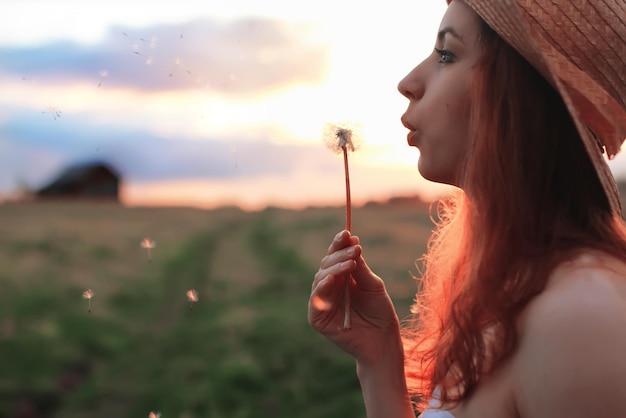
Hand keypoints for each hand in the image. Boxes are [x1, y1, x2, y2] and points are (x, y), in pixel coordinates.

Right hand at [308, 230, 402, 365]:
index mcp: (342, 278)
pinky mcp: (317, 318)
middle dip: (340, 254)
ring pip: (321, 278)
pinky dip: (322, 287)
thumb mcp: (373, 286)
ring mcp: (322, 302)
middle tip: (355, 249)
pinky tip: (331, 279)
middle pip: (327, 264)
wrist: (382, 342)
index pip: (336, 256)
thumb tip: (353, 241)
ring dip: (335, 268)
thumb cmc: (380, 313)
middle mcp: (330, 287)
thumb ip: (361, 268)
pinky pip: (315, 299)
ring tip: (350, 263)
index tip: (347, 233)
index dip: (339, 244)